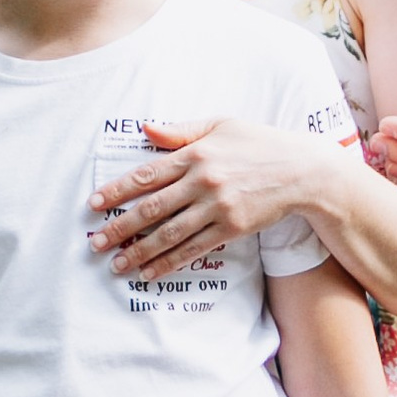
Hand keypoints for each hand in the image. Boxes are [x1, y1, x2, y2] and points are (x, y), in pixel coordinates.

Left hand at [87, 115, 315, 279]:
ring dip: (138, 251)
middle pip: (151, 208)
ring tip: (115, 264)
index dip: (117, 191)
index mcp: (196, 153)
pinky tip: (149, 272)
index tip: (94, 205)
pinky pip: (194, 250)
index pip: (146, 175)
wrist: (302, 170)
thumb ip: (181, 130)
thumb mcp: (220, 124)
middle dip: (119, 227)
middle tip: (94, 242)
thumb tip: (145, 129)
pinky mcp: (232, 229)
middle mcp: (203, 182)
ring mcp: (217, 208)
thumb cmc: (259, 143)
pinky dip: (169, 263)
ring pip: (169, 234)